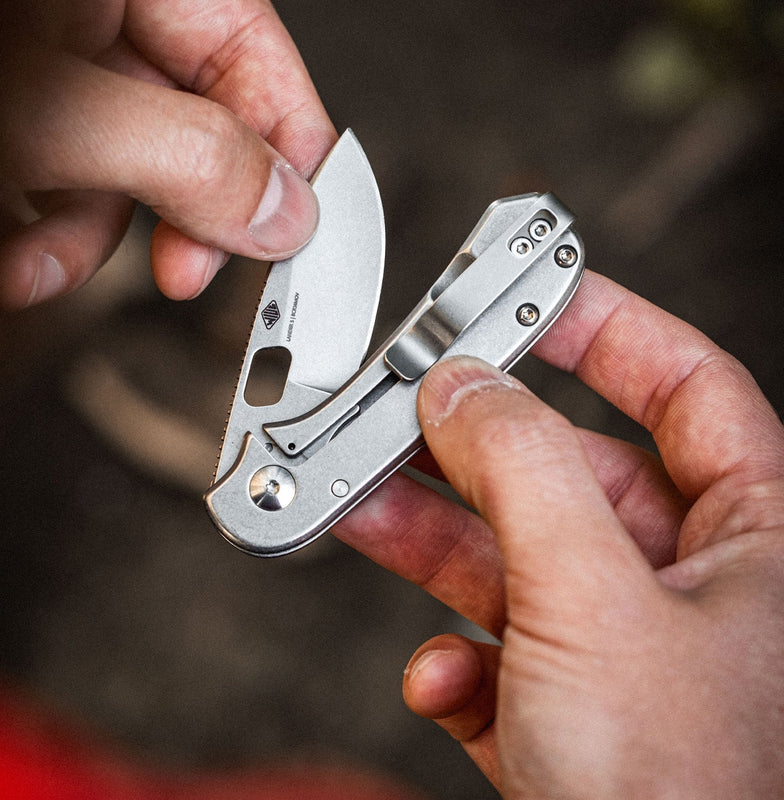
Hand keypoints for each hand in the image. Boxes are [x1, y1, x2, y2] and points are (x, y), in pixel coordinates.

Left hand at [0, 0, 333, 307]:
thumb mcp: (66, 109)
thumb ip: (188, 160)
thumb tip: (283, 215)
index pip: (267, 72)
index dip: (290, 167)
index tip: (292, 241)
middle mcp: (121, 19)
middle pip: (207, 137)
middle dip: (185, 222)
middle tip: (186, 271)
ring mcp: (74, 62)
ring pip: (134, 173)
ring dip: (92, 244)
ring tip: (42, 272)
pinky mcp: (37, 108)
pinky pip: (77, 177)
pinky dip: (53, 232)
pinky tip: (23, 259)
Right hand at [334, 270, 783, 797]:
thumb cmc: (679, 796)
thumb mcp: (592, 603)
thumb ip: (522, 474)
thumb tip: (463, 388)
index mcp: (754, 537)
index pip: (684, 386)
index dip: (607, 329)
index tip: (530, 293)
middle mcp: (689, 583)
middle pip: (568, 470)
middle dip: (474, 446)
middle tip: (403, 410)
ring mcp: (624, 645)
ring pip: (513, 555)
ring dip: (430, 537)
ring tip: (360, 508)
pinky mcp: (569, 707)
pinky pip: (500, 649)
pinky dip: (457, 660)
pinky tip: (442, 680)